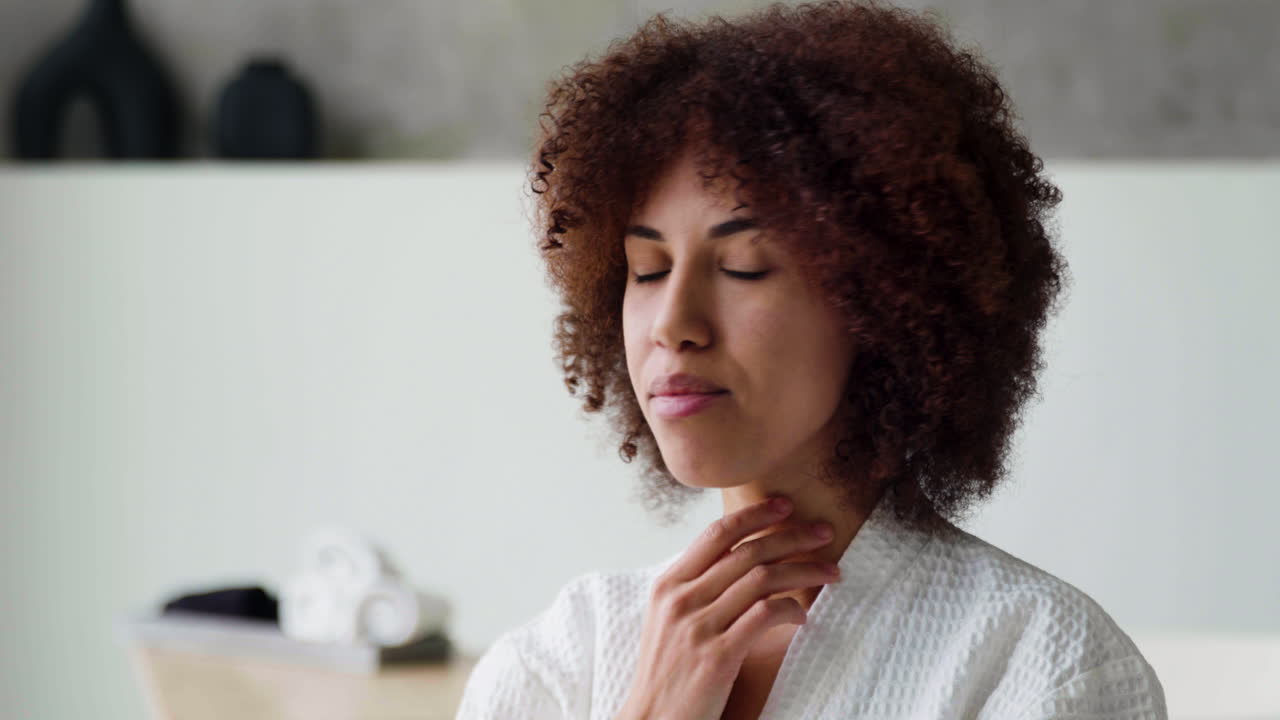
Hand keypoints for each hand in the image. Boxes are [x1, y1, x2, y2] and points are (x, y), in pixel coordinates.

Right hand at [615, 496, 839, 719]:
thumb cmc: (668, 673)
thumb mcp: (669, 620)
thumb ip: (697, 588)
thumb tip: (740, 559)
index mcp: (668, 585)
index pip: (716, 533)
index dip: (754, 514)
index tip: (785, 506)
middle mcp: (681, 599)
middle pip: (746, 552)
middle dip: (792, 537)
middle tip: (824, 532)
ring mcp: (699, 627)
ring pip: (762, 579)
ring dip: (804, 571)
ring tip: (831, 571)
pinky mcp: (718, 656)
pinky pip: (766, 616)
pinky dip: (792, 609)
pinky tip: (803, 615)